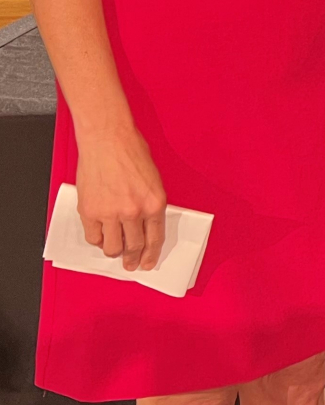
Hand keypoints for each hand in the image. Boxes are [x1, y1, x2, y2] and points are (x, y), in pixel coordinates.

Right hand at [75, 123, 166, 270]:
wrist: (107, 139)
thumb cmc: (132, 152)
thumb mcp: (153, 180)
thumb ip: (150, 203)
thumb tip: (145, 225)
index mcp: (155, 203)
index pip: (155, 238)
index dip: (150, 254)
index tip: (147, 263)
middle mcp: (134, 211)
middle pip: (133, 246)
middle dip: (132, 259)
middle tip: (130, 264)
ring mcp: (110, 213)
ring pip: (112, 247)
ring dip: (113, 251)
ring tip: (114, 249)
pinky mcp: (90, 211)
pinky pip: (93, 237)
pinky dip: (97, 239)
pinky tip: (100, 236)